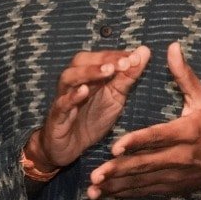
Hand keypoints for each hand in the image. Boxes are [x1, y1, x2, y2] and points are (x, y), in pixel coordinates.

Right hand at [32, 46, 151, 170]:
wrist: (70, 148)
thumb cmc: (92, 119)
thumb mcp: (115, 98)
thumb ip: (127, 76)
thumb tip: (144, 51)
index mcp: (88, 76)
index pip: (100, 57)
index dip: (117, 55)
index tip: (136, 56)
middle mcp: (73, 83)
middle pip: (81, 61)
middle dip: (103, 60)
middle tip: (124, 62)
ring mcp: (63, 99)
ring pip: (69, 78)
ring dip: (88, 72)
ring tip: (107, 71)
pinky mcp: (56, 118)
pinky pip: (61, 104)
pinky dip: (72, 97)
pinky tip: (83, 91)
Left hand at [87, 43, 200, 199]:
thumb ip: (184, 75)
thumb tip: (171, 46)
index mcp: (188, 132)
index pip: (159, 136)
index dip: (137, 141)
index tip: (114, 145)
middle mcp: (181, 157)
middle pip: (146, 164)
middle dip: (119, 170)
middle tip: (95, 173)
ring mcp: (174, 175)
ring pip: (141, 182)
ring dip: (116, 186)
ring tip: (93, 187)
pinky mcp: (169, 187)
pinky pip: (142, 192)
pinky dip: (122, 194)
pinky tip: (103, 194)